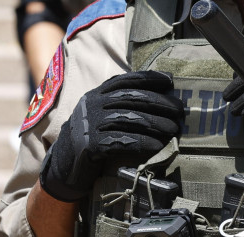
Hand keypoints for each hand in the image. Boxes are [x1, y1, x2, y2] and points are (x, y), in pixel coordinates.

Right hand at [39, 71, 184, 201]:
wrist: (64, 165)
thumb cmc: (92, 137)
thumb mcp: (102, 115)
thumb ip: (121, 104)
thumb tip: (159, 95)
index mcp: (97, 94)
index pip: (125, 80)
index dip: (148, 78)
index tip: (170, 81)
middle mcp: (92, 104)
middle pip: (131, 98)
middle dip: (159, 103)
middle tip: (180, 111)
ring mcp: (89, 124)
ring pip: (129, 118)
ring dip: (155, 124)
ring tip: (173, 130)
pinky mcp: (89, 145)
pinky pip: (121, 141)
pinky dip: (142, 142)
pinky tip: (157, 146)